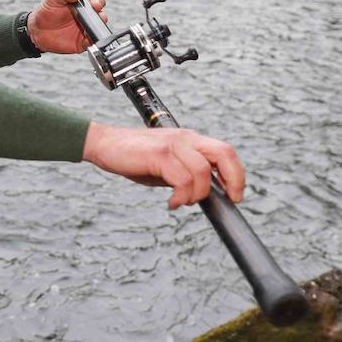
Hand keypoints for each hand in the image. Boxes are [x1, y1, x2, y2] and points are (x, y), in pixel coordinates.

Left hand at [26, 0, 106, 54]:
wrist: (37, 32)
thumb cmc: (46, 12)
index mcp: (82, 4)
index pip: (96, 1)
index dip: (98, 2)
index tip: (95, 5)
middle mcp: (86, 16)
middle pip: (101, 15)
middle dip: (101, 16)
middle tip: (96, 17)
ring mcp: (86, 29)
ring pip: (98, 29)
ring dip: (97, 29)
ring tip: (88, 29)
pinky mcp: (83, 42)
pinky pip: (92, 42)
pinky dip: (92, 41)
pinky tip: (87, 39)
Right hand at [81, 122, 246, 208]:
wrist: (105, 144)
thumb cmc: (134, 157)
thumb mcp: (166, 165)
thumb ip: (186, 173)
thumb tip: (206, 194)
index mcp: (190, 139)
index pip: (225, 152)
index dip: (236, 174)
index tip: (235, 195)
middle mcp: (185, 138)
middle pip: (224, 154)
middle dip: (234, 180)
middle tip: (229, 200)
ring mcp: (173, 144)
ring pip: (203, 172)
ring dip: (197, 195)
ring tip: (182, 202)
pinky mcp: (159, 154)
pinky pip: (182, 179)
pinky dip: (182, 196)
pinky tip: (172, 202)